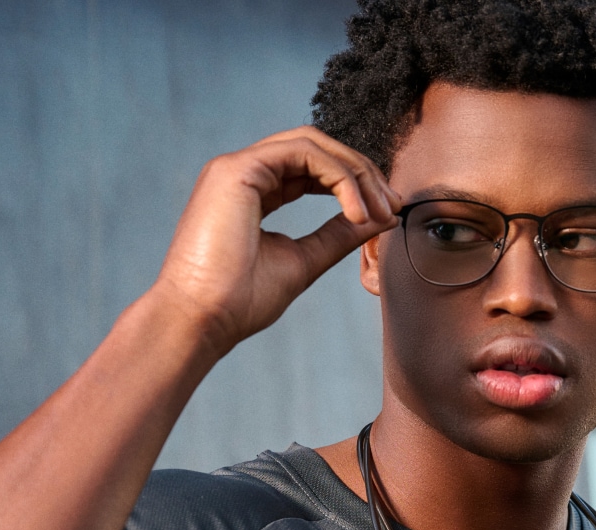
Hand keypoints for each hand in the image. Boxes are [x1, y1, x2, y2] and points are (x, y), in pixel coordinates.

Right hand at [153, 126, 400, 356]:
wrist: (203, 320)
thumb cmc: (241, 301)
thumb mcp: (305, 260)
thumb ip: (340, 234)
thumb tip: (381, 218)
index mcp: (255, 192)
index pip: (313, 169)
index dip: (354, 183)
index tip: (386, 212)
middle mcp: (245, 173)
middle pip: (316, 148)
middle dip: (361, 172)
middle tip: (392, 204)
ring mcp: (237, 166)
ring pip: (312, 144)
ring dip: (355, 173)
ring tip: (378, 210)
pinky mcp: (237, 169)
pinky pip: (303, 153)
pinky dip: (339, 177)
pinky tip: (357, 211)